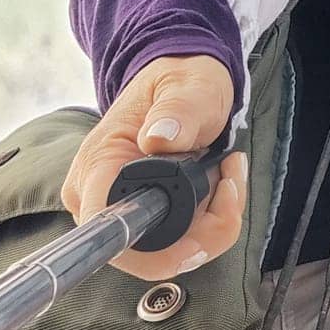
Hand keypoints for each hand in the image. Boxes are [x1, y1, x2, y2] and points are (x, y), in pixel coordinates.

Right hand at [60, 54, 247, 281]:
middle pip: (149, 253)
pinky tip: (223, 181)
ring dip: (213, 220)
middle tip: (231, 180)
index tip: (200, 239)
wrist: (181, 77)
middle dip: (203, 230)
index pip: (113, 234)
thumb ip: (177, 110)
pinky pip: (180, 239)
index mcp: (99, 166)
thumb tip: (159, 137)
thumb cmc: (180, 78)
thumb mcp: (189, 86)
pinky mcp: (143, 213)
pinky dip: (210, 219)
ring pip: (171, 250)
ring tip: (229, 171)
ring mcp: (120, 208)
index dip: (157, 253)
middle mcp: (100, 196)